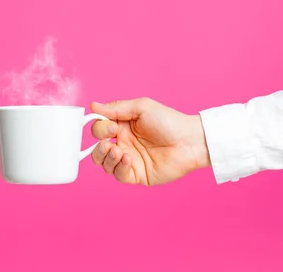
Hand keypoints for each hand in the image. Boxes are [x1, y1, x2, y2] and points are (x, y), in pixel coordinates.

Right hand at [90, 98, 210, 185]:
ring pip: (105, 164)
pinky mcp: (137, 174)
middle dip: (98, 148)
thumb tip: (93, 106)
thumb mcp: (141, 107)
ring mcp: (129, 160)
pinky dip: (119, 167)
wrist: (189, 141)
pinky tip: (128, 158)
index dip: (100, 129)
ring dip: (106, 158)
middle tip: (108, 143)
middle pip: (97, 150)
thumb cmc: (169, 121)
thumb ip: (116, 108)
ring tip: (117, 151)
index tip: (111, 127)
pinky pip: (119, 175)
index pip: (99, 130)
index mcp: (122, 126)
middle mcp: (123, 143)